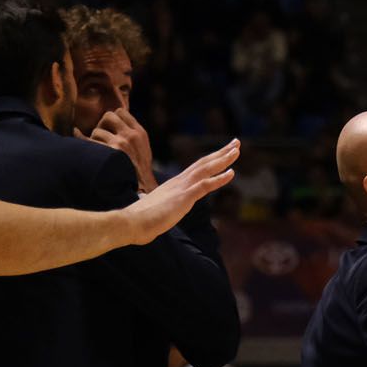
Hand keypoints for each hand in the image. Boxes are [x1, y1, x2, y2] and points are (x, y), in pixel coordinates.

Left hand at [81, 108, 157, 190]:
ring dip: (95, 139)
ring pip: (97, 130)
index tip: (110, 127)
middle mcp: (131, 135)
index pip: (121, 111)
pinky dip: (84, 142)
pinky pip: (90, 142)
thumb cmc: (138, 169)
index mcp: (140, 133)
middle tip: (102, 137)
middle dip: (102, 124)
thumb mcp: (143, 148)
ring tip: (99, 150)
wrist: (141, 188)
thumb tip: (110, 121)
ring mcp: (120, 143)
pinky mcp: (109, 153)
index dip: (113, 118)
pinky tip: (83, 143)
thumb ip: (131, 134)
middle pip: (108, 116)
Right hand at [119, 140, 238, 243]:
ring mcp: (181, 188)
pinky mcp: (183, 197)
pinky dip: (219, 178)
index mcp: (173, 185)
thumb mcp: (155, 208)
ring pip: (206, 169)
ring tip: (237, 150)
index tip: (223, 152)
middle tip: (236, 143)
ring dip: (223, 159)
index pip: (196, 169)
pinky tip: (232, 173)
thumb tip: (154, 205)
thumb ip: (159, 204)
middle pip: (203, 163)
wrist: (130, 223)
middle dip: (221, 153)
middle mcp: (178, 182)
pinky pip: (205, 185)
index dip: (210, 160)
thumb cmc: (140, 219)